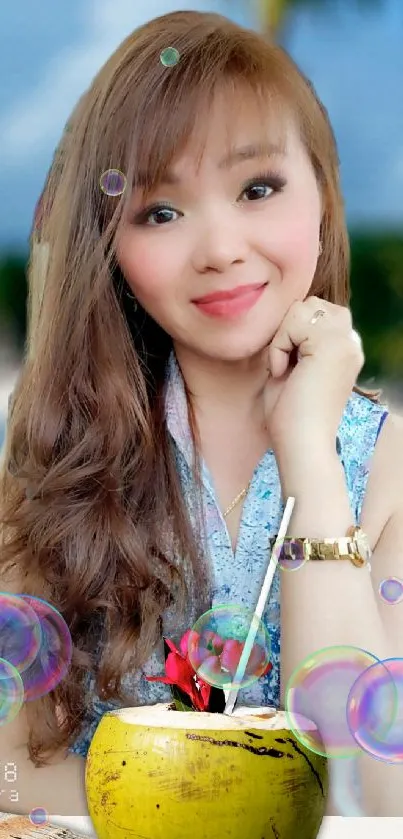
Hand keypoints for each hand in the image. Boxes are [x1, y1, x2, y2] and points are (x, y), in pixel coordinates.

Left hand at [263, 296, 364, 455]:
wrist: (302, 444)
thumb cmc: (291, 416)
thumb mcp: (293, 367)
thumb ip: (295, 340)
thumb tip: (284, 314)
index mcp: (346, 349)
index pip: (316, 313)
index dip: (292, 333)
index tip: (287, 368)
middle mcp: (351, 342)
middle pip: (312, 304)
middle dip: (288, 328)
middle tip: (283, 365)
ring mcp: (345, 342)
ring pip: (303, 308)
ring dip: (283, 336)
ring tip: (283, 368)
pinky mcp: (332, 345)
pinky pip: (293, 322)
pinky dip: (278, 346)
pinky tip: (281, 372)